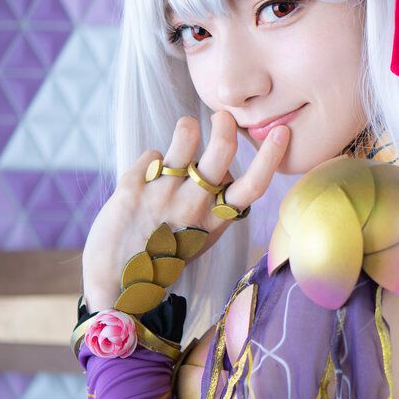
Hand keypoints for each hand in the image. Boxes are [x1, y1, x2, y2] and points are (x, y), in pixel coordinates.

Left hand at [81, 111, 289, 311]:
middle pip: (221, 152)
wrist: (117, 284)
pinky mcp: (132, 188)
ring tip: (187, 129)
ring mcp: (162, 195)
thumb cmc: (163, 258)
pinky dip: (153, 161)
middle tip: (223, 115)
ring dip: (188, 129)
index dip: (270, 157)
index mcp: (215, 221)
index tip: (281, 133)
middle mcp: (193, 206)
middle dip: (226, 125)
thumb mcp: (199, 239)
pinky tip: (147, 179)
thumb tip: (222, 171)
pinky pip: (152, 155)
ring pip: (185, 139)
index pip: (252, 186)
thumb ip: (212, 206)